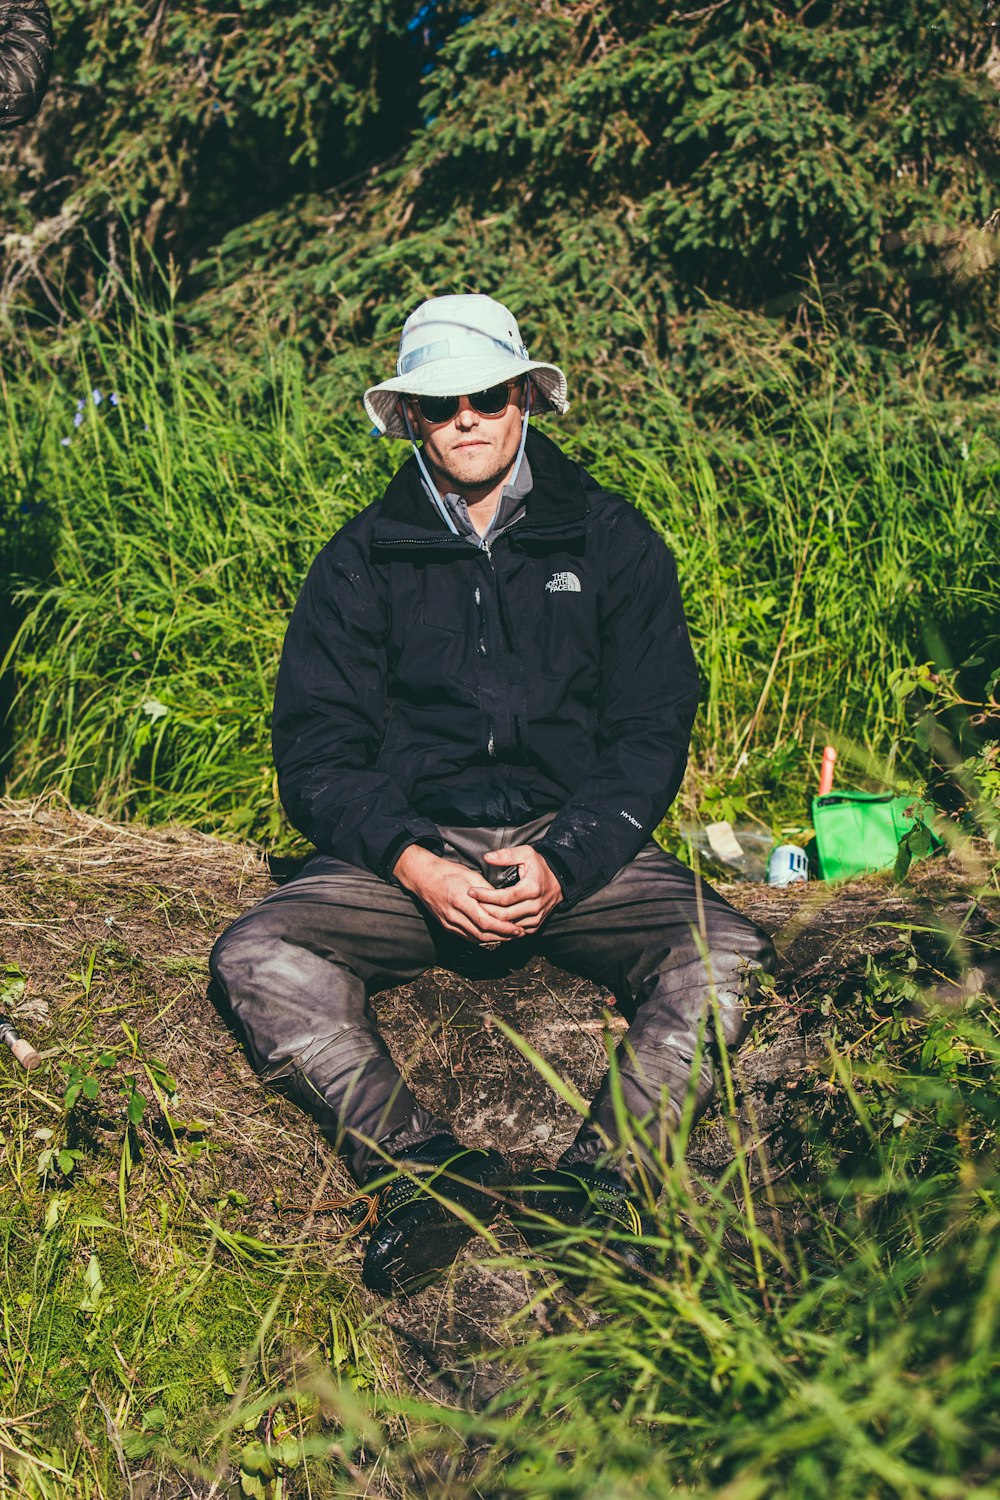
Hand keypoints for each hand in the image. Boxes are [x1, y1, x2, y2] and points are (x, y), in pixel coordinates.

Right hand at [392, 845, 526, 942]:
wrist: (423, 878)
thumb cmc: (447, 873)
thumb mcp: (470, 875)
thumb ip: (487, 891)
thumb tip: (504, 902)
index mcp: (460, 900)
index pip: (485, 921)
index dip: (503, 927)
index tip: (517, 927)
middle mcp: (453, 915)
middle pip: (482, 933)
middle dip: (503, 936)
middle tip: (518, 933)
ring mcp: (448, 923)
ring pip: (475, 938)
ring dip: (494, 938)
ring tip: (510, 935)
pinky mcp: (446, 926)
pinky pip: (467, 936)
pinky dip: (482, 937)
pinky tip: (493, 934)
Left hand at [475, 845, 562, 934]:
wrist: (559, 881)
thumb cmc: (540, 866)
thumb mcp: (526, 853)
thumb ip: (506, 855)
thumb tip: (487, 857)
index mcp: (532, 888)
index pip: (504, 897)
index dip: (486, 896)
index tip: (471, 892)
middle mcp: (535, 906)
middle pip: (504, 914)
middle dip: (485, 909)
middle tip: (472, 902)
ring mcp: (536, 917)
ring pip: (508, 925)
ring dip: (492, 919)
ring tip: (479, 910)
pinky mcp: (536, 925)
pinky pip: (516, 931)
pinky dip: (503, 927)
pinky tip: (493, 919)